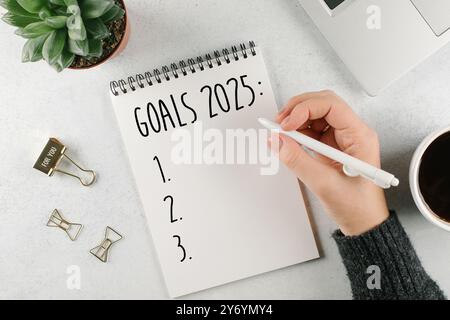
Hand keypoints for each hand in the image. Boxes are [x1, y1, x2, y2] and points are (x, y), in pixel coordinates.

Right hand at [271, 90, 388, 235]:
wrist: (362, 223)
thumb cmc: (356, 206)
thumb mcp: (324, 184)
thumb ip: (298, 161)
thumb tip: (277, 140)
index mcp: (359, 137)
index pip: (332, 106)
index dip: (306, 109)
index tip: (287, 123)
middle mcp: (351, 133)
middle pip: (323, 104)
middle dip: (298, 108)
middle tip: (279, 122)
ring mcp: (340, 139)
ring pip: (315, 114)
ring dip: (296, 118)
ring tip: (280, 130)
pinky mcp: (330, 147)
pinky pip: (311, 130)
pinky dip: (297, 131)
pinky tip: (287, 138)